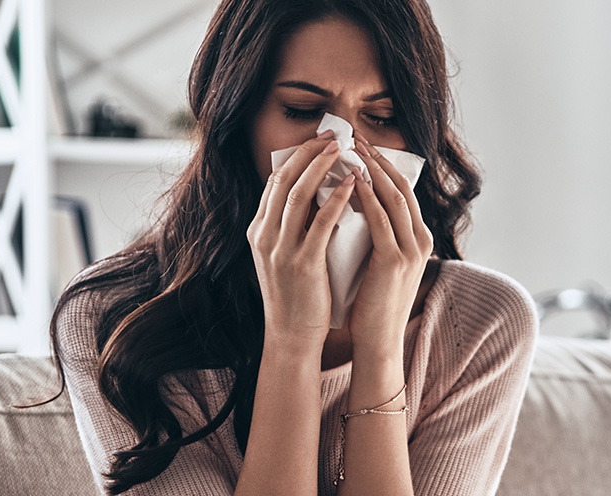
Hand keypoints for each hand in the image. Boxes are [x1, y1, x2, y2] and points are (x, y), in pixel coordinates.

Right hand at [247, 130, 358, 349]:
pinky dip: (337, 198)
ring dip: (322, 166)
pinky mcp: (302, 264)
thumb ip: (293, 227)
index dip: (297, 157)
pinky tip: (353, 184)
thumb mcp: (284, 255)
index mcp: (257, 231)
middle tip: (333, 135)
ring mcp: (280, 249)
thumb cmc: (296, 296)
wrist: (291, 336)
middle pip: (284, 180)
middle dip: (309, 153)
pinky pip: (320, 222)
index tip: (319, 140)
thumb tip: (318, 194)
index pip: (274, 182)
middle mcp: (263, 236)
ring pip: (299, 195)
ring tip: (344, 149)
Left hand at [345, 131, 432, 353]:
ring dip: (371, 170)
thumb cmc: (372, 303)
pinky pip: (380, 219)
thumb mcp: (381, 262)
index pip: (404, 192)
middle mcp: (421, 240)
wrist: (378, 340)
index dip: (384, 166)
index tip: (362, 146)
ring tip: (351, 150)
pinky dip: (366, 196)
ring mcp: (412, 250)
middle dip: (378, 159)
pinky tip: (350, 181)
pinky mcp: (394, 261)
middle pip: (402, 187)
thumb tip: (355, 204)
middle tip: (355, 137)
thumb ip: (378, 235)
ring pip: (393, 197)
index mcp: (419, 239)